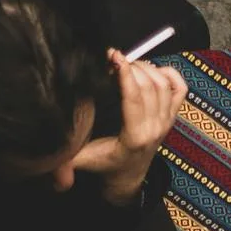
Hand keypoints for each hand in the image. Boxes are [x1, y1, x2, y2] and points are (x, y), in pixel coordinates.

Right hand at [70, 51, 186, 204]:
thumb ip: (64, 165)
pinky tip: (153, 70)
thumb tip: (51, 175)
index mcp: (134, 137)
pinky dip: (169, 74)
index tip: (112, 56)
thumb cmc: (104, 164)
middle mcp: (155, 128)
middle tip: (115, 60)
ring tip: (128, 64)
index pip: (135, 97)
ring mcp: (166, 121)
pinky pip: (180, 88)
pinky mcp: (172, 116)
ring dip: (147, 68)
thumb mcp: (81, 162)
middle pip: (150, 85)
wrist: (128, 175)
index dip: (125, 73)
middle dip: (132, 66)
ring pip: (164, 84)